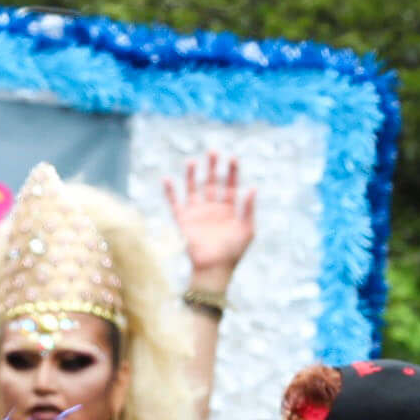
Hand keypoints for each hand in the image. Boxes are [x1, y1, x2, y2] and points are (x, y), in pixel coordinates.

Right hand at [166, 154, 257, 285]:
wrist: (214, 269)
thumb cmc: (233, 252)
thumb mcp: (247, 230)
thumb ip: (249, 209)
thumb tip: (253, 187)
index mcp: (229, 209)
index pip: (230, 185)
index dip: (232, 172)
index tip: (233, 158)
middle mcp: (212, 207)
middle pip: (212, 182)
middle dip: (213, 167)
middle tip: (213, 151)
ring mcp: (197, 213)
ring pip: (193, 188)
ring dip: (193, 175)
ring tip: (193, 161)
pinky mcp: (184, 220)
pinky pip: (175, 203)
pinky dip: (170, 192)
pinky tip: (167, 179)